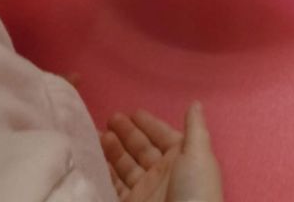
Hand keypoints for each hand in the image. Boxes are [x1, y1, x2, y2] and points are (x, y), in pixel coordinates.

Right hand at [102, 102, 222, 201]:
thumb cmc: (193, 190)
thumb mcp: (199, 155)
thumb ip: (195, 128)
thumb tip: (195, 103)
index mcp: (181, 158)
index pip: (162, 136)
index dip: (148, 124)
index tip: (133, 112)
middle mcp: (162, 174)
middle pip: (141, 149)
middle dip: (127, 133)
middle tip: (110, 118)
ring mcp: (145, 191)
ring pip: (125, 166)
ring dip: (113, 150)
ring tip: (97, 134)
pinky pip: (114, 186)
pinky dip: (105, 173)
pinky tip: (95, 159)